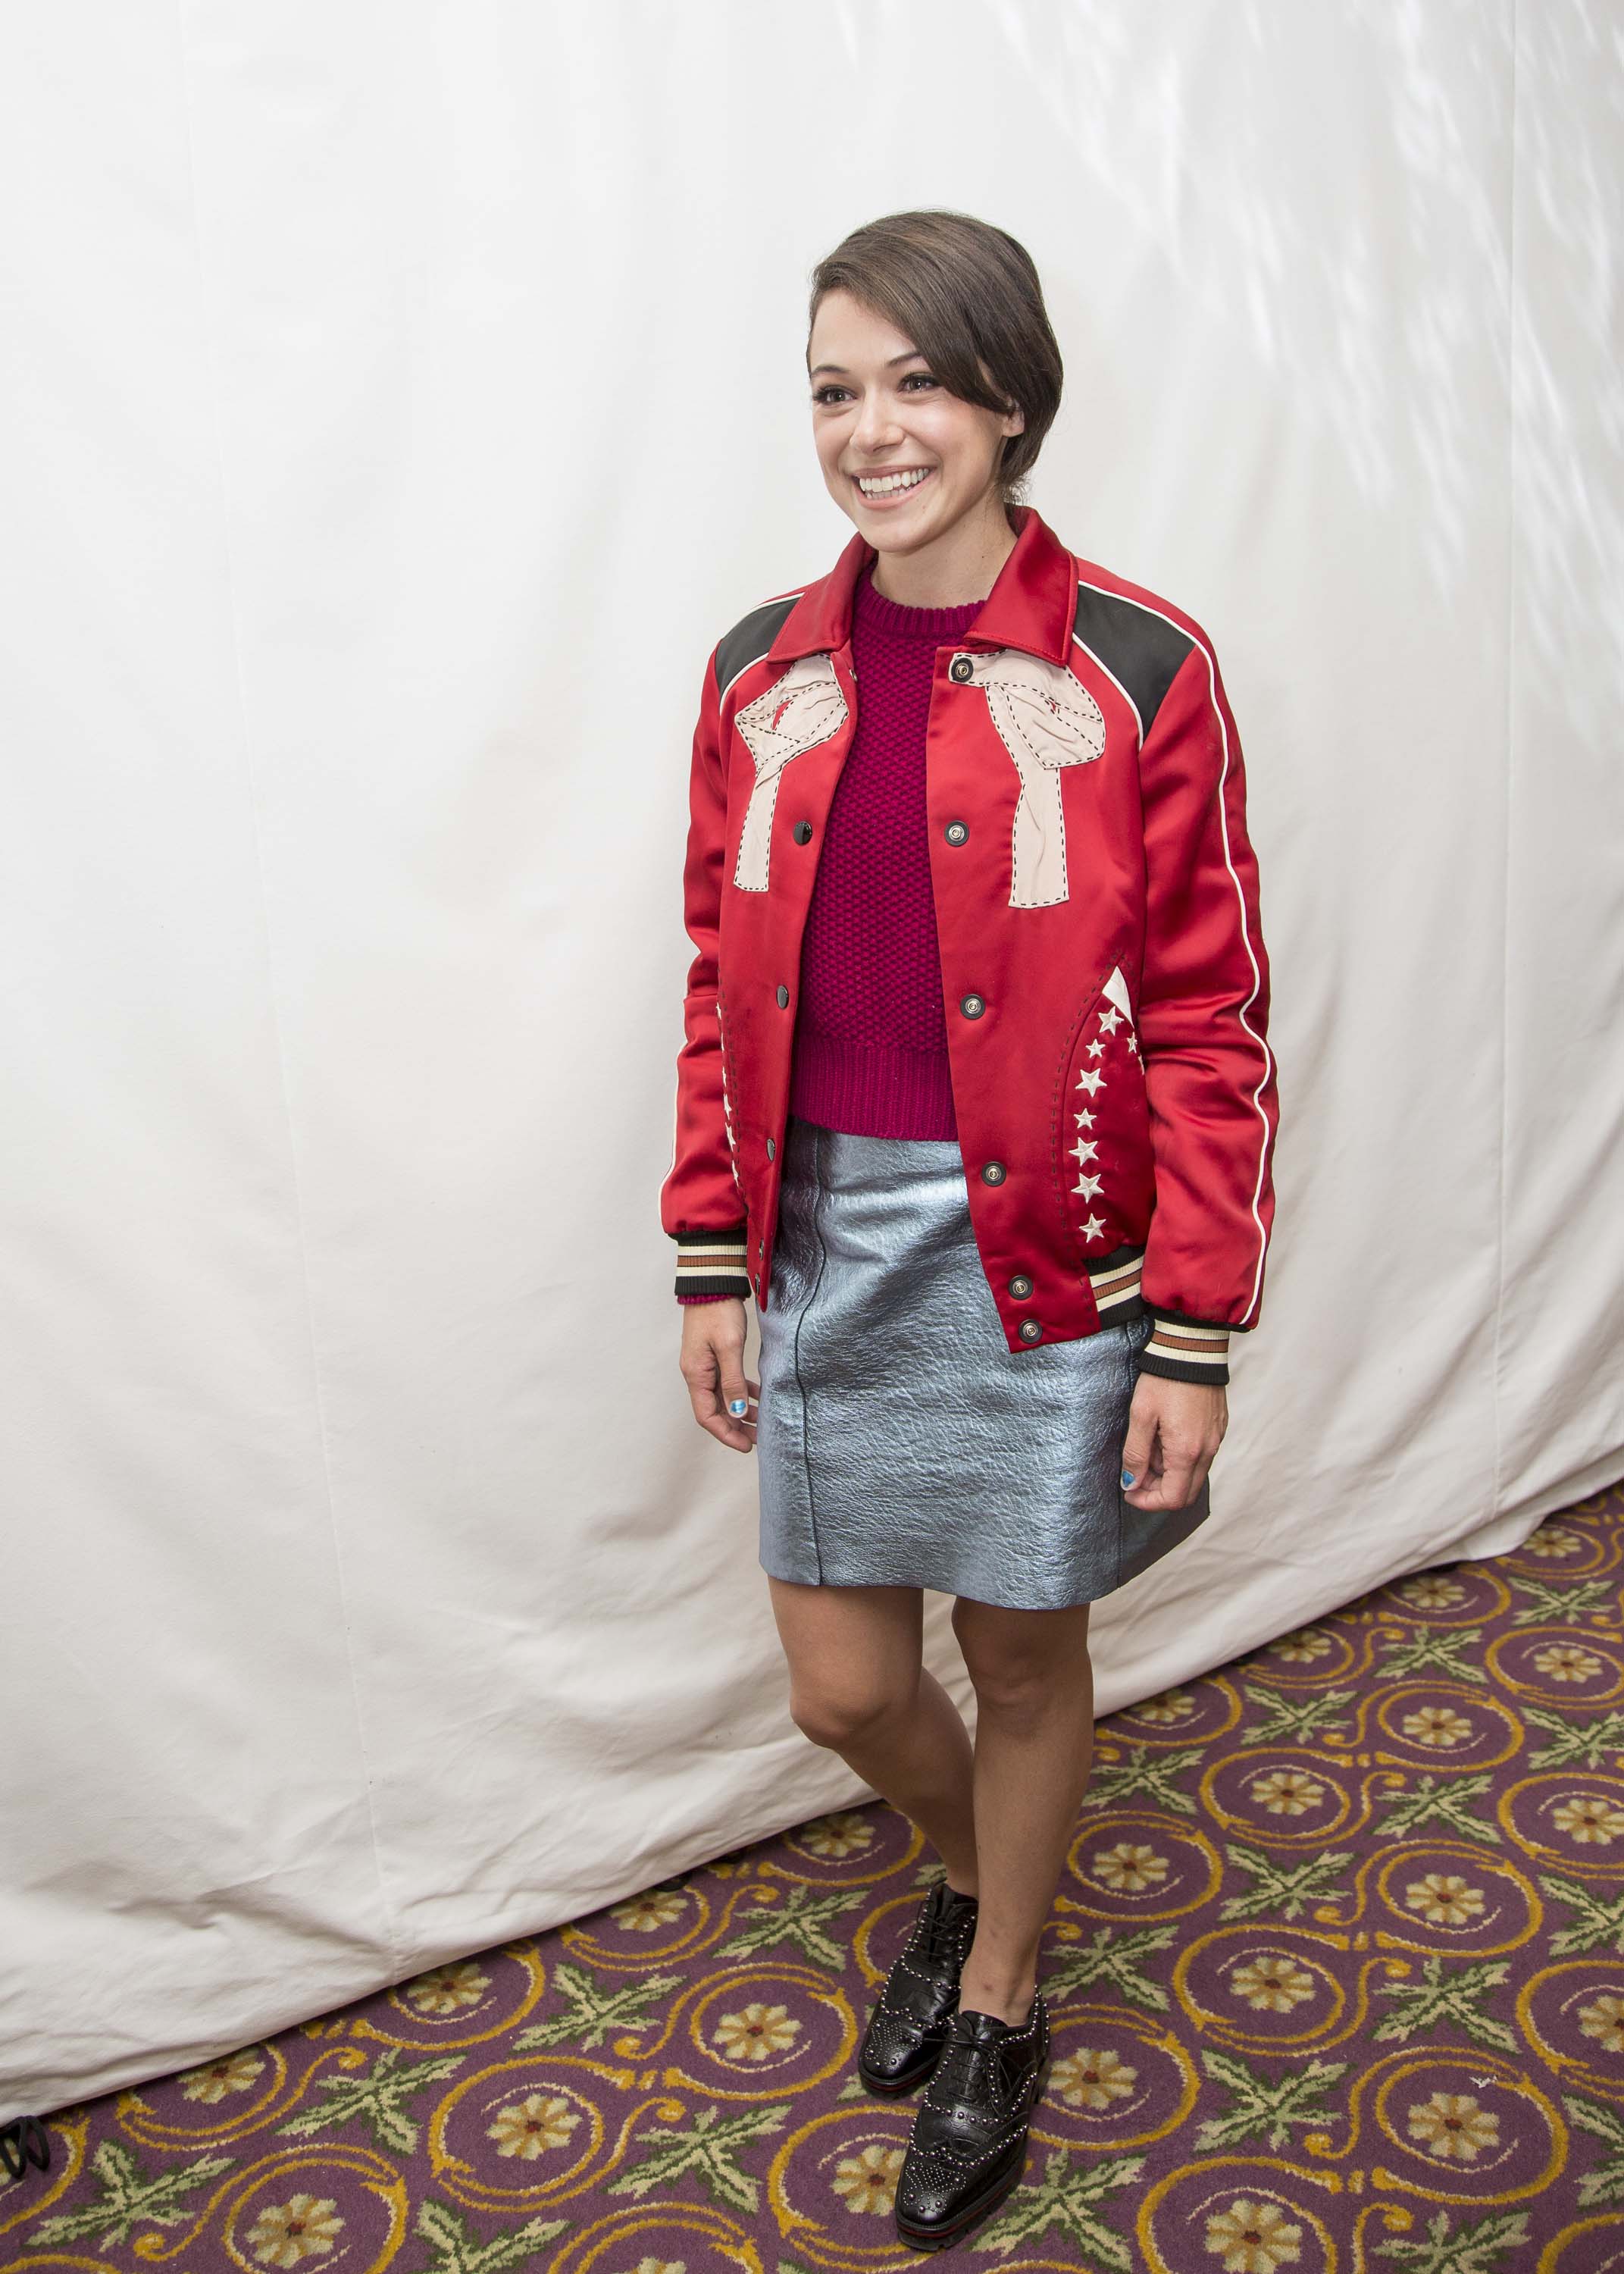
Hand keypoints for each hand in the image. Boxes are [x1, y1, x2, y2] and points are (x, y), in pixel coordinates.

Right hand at [679, 1299, 757, 1451]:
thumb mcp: (729, 1347)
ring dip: (740, 1412)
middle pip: (715, 1410)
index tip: (746, 1446)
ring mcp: (706, 1365)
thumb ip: (733, 1381)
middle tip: (758, 1439)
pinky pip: (727, 1382)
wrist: (713, 1283)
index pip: (706, 1416)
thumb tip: (736, 1412)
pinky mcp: (715, 1356)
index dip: (725, 1434)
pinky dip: (742, 1392)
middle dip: (735, 1427)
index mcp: (696, 1374)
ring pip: (723, 1398)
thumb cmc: (718, 1311)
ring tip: (761, 1422)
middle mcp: (697, 1374)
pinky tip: (758, 1396)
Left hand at [1119, 1374, 1225, 1510]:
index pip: (1173, 1499)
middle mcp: (1207, 1451)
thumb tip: (1131, 1483)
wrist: (1191, 1350)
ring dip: (1168, 1472)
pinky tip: (1164, 1436)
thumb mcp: (1141, 1415)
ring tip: (1148, 1446)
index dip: (1148, 1502)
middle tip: (1136, 1473)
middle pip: (1185, 1492)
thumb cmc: (1164, 1380)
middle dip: (1158, 1491)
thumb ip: (1135, 1454)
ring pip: (1192, 1475)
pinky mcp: (1218, 1429)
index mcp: (1187, 1452)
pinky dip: (1180, 1457)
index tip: (1129, 1492)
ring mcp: (1216, 1440)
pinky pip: (1200, 1456)